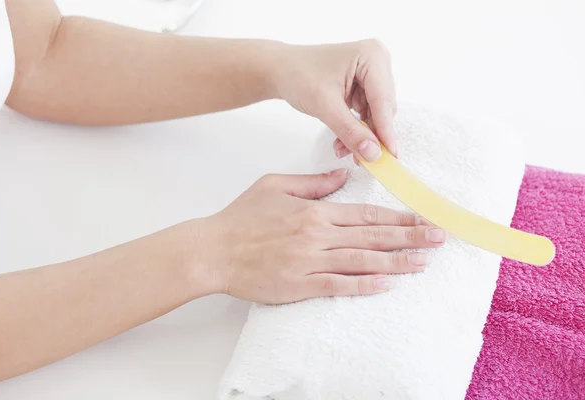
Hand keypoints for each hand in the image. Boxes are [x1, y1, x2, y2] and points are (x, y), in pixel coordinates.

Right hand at [200, 170, 445, 303]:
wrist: (214, 250)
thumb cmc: (241, 218)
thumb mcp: (274, 186)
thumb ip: (311, 182)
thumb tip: (341, 177)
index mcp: (314, 212)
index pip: (364, 215)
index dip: (396, 219)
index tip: (421, 220)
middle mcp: (317, 236)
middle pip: (372, 238)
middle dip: (409, 238)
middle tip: (438, 240)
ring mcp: (310, 262)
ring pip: (362, 261)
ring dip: (395, 262)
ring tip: (423, 262)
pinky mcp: (300, 285)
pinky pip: (338, 285)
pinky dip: (363, 286)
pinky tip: (385, 285)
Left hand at [272, 39, 397, 162]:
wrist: (281, 70)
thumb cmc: (298, 75)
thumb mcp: (325, 105)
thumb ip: (350, 131)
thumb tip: (373, 153)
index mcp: (371, 56)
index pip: (383, 100)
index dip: (386, 130)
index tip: (390, 155)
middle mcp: (377, 62)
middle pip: (383, 109)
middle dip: (371, 135)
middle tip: (363, 160)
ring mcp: (372, 75)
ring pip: (376, 115)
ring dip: (362, 136)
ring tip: (344, 150)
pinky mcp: (364, 88)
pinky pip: (367, 115)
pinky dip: (356, 130)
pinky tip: (344, 143)